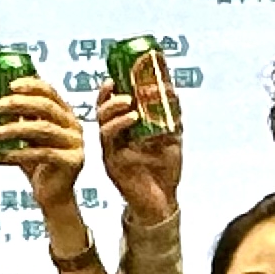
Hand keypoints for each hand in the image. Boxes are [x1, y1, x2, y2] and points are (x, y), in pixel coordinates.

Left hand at [0, 72, 89, 204]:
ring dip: (16, 128)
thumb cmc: (34, 161)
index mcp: (63, 113)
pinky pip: (44, 154)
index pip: (49, 91)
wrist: (51, 193)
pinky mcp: (73, 161)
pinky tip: (5, 154)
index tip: (10, 85)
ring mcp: (75, 143)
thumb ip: (13, 118)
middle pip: (46, 107)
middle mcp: (73, 125)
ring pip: (44, 129)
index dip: (30, 85)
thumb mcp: (23, 136)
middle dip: (20, 103)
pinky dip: (22, 153)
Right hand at [93, 87, 182, 227]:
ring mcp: (111, 149)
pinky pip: (109, 140)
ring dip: (112, 107)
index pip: (113, 103)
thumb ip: (171, 116)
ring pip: (102, 122)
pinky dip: (118, 125)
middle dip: (108, 93)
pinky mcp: (111, 162)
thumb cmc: (165, 170)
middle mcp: (114, 138)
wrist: (163, 202)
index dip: (113, 87)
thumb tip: (172, 90)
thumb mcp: (172, 137)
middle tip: (118, 82)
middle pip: (102, 109)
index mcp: (125, 130)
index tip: (118, 71)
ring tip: (127, 99)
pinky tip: (132, 117)